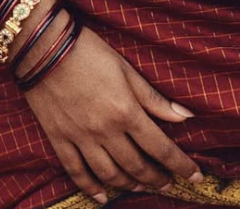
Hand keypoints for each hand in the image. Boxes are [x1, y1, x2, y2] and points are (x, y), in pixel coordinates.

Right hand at [22, 26, 202, 202]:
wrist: (43, 47)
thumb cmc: (89, 51)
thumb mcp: (126, 69)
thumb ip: (154, 98)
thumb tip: (185, 116)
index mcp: (126, 111)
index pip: (161, 147)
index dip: (180, 165)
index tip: (196, 176)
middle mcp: (105, 131)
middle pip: (137, 166)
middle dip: (157, 178)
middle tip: (169, 184)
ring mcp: (80, 138)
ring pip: (110, 175)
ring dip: (130, 185)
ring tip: (142, 188)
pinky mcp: (59, 140)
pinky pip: (77, 173)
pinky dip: (91, 189)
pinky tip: (103, 198)